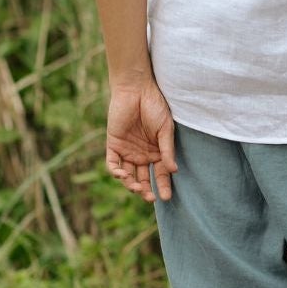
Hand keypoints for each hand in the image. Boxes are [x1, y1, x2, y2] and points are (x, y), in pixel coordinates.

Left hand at [106, 78, 177, 201]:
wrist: (137, 89)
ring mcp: (127, 151)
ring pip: (127, 175)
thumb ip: (167, 150)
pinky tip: (122, 176)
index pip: (160, 175)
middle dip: (146, 191)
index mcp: (157, 153)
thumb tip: (173, 171)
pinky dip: (116, 172)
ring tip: (137, 188)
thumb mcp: (165, 129)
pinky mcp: (114, 145)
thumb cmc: (155, 106)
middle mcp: (142, 155)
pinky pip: (112, 163)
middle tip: (150, 198)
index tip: (166, 197)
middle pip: (143, 179)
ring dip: (131, 184)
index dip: (163, 186)